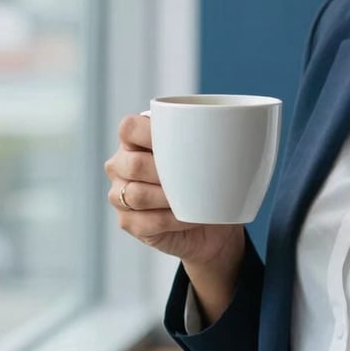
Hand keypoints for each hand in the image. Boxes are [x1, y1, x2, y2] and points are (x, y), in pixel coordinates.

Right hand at [105, 114, 243, 270]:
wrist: (213, 219)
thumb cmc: (207, 176)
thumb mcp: (207, 152)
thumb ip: (204, 136)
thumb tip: (230, 130)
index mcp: (135, 139)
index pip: (128, 128)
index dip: (148, 133)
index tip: (178, 140)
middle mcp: (121, 164)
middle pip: (133, 164)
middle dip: (164, 171)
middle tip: (191, 175)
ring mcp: (119, 195)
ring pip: (136, 194)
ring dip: (168, 197)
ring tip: (192, 197)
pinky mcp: (128, 223)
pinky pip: (146, 221)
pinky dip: (172, 219)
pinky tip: (188, 216)